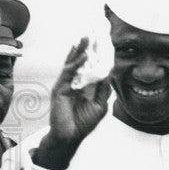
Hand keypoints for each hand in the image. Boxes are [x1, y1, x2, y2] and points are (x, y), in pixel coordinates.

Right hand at [34, 38, 111, 169]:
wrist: (70, 136)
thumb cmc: (83, 122)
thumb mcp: (100, 105)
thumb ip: (103, 89)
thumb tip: (109, 73)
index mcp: (84, 85)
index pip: (91, 66)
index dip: (97, 55)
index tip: (104, 43)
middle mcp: (74, 82)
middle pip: (81, 62)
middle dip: (87, 48)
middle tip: (93, 33)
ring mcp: (66, 84)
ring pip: (73, 63)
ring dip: (80, 50)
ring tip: (86, 38)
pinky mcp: (59, 89)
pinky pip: (68, 73)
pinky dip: (76, 64)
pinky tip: (83, 56)